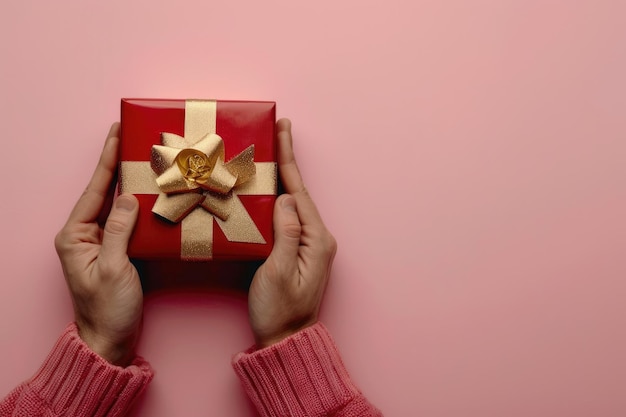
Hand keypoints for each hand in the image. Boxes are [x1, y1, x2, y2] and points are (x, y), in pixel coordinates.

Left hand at [55, 123, 141, 365]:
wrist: (109, 339)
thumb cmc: (107, 309)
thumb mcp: (112, 268)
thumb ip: (118, 230)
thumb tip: (128, 197)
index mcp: (74, 236)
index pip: (94, 190)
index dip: (107, 160)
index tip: (117, 133)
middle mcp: (84, 234)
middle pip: (104, 191)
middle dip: (118, 164)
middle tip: (133, 137)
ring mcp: (100, 242)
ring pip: (117, 203)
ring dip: (130, 181)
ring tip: (145, 158)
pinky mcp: (116, 249)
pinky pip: (128, 220)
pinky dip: (140, 204)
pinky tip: (152, 192)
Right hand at [248, 119, 336, 347]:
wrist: (285, 339)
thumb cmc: (279, 311)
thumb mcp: (278, 272)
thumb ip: (285, 234)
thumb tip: (284, 199)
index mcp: (317, 240)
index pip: (299, 191)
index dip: (288, 159)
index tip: (283, 131)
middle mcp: (318, 238)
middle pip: (298, 191)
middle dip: (286, 160)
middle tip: (278, 130)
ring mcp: (310, 244)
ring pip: (292, 202)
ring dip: (281, 177)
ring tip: (269, 152)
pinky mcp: (299, 251)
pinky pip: (287, 217)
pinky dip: (277, 197)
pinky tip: (267, 189)